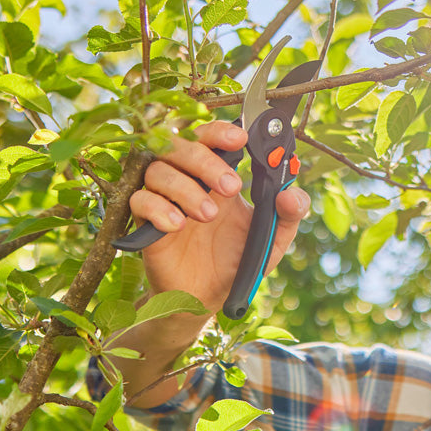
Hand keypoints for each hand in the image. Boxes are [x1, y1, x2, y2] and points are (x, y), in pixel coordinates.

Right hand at [128, 120, 310, 312]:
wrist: (209, 299)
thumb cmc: (238, 261)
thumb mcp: (274, 239)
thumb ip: (290, 214)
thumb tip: (290, 194)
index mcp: (218, 176)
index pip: (211, 137)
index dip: (220, 132)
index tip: (239, 139)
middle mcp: (189, 181)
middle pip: (181, 145)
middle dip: (207, 161)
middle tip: (231, 188)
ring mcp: (165, 200)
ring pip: (158, 170)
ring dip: (185, 187)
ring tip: (209, 215)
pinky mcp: (146, 224)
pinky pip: (139, 200)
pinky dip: (158, 208)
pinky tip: (178, 226)